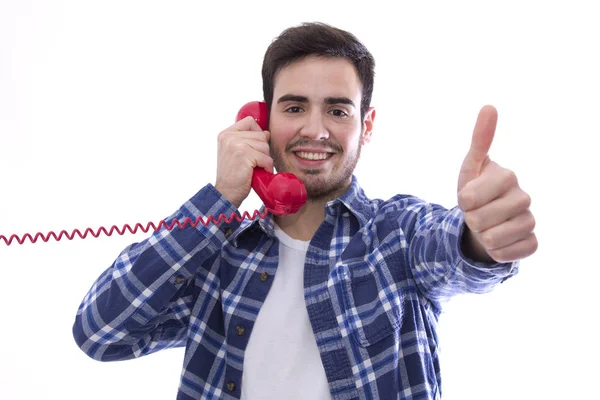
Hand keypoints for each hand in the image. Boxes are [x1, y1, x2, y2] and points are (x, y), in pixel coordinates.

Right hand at [215, 116, 273, 207]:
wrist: (226, 193)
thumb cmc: (233, 175)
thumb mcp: (235, 153)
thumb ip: (247, 140)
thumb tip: (266, 133)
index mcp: (226, 134)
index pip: (249, 122)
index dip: (257, 132)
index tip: (254, 147)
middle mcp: (229, 137)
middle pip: (260, 135)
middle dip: (262, 150)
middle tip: (254, 163)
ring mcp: (236, 145)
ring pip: (265, 146)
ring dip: (264, 160)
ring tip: (255, 168)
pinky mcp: (244, 155)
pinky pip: (266, 158)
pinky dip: (266, 167)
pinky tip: (258, 173)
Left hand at [457, 105, 537, 262]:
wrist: (485, 220)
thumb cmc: (477, 190)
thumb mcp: (471, 167)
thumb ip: (480, 140)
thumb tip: (489, 106)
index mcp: (508, 176)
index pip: (470, 197)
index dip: (463, 201)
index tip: (468, 197)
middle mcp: (523, 198)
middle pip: (480, 219)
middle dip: (470, 220)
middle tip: (475, 214)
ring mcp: (529, 221)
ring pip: (493, 238)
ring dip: (480, 236)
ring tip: (485, 227)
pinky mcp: (531, 243)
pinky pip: (508, 254)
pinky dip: (495, 252)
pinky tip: (497, 242)